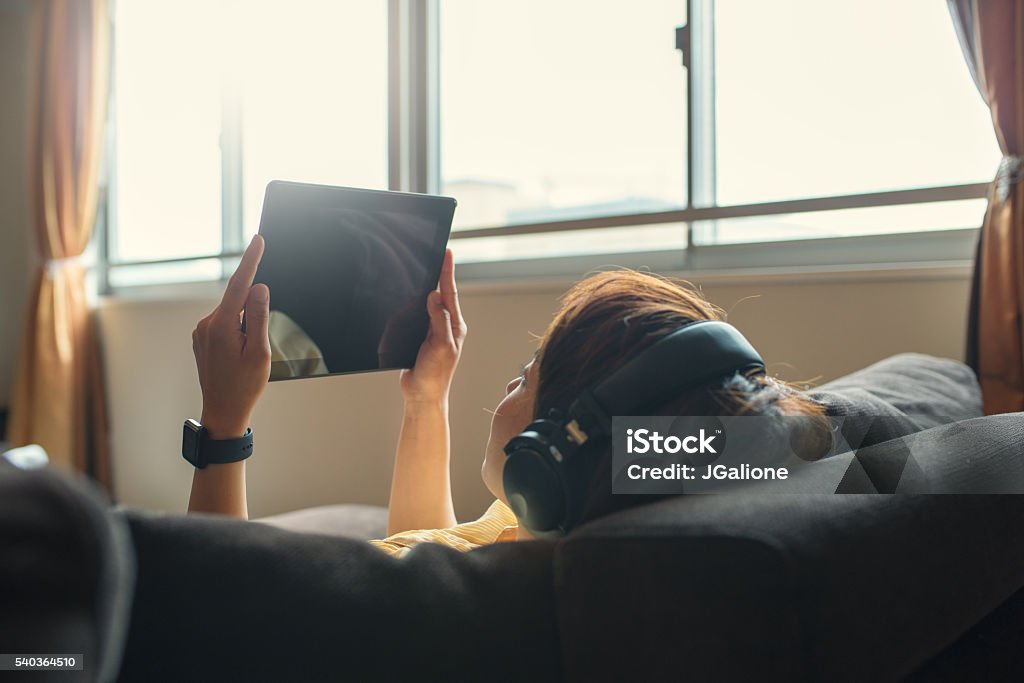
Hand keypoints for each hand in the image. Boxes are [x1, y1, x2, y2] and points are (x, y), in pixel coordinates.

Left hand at [192, 235, 271, 438]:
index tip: (258, 240)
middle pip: (238, 301)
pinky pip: (226, 325)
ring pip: (232, 314)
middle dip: (254, 313)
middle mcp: (207, 324)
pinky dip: (238, 332)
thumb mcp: (260, 351)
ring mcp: (201, 332)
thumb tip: (259, 288)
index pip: (239, 284)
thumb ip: (259, 316)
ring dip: (246, 327)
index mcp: (222, 325)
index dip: (251, 261)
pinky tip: (239, 357)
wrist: (223, 411)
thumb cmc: (244, 385)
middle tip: (257, 347)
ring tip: (247, 359)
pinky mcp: (202, 339)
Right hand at [400, 249, 466, 403]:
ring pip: (426, 304)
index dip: (446, 271)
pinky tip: (410, 297)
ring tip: (425, 268)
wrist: (422, 396)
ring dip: (425, 288)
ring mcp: (432, 332)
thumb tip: (434, 295)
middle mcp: (445, 326)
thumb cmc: (435, 376)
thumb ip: (438, 320)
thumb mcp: (440, 346)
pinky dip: (412, 306)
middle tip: (437, 253)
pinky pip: (414, 317)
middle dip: (437, 274)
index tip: (446, 252)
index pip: (449, 293)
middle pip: (440, 294)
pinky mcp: (419, 338)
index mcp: (454, 326)